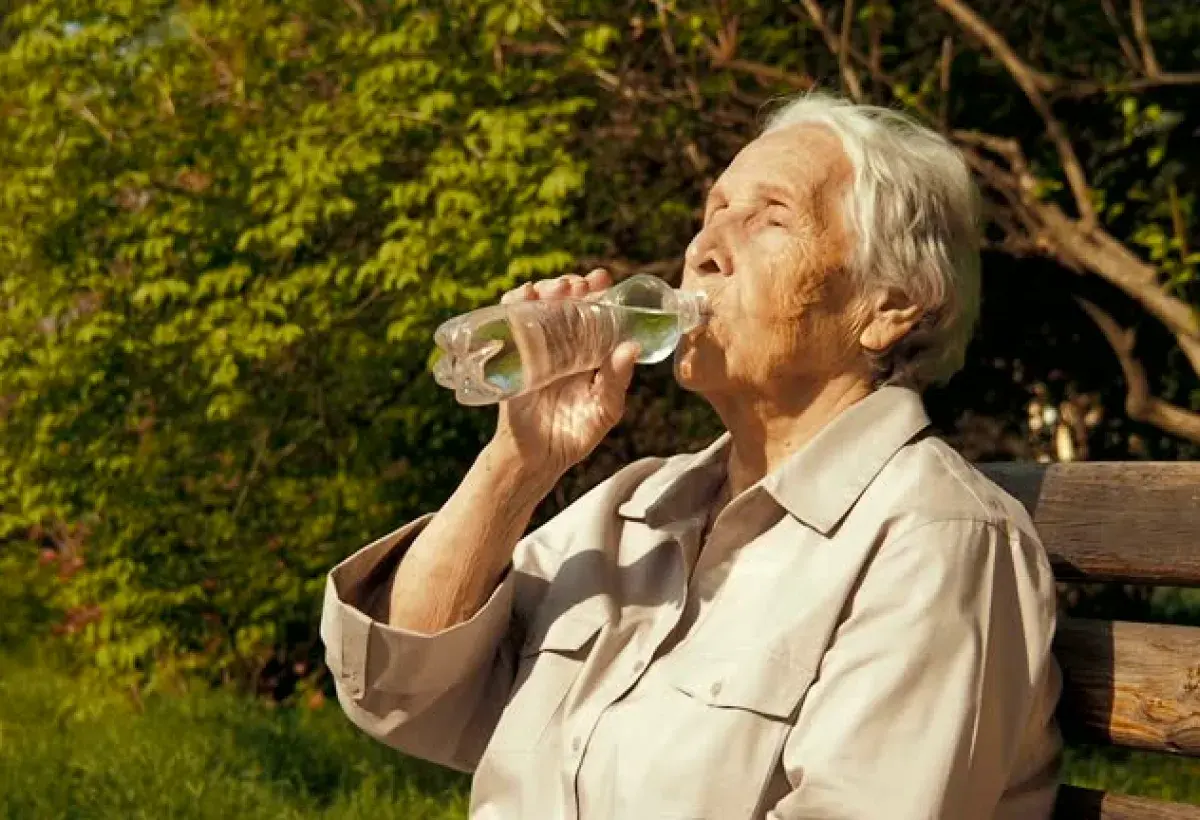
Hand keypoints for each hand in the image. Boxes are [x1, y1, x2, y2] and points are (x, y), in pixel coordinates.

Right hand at [489, 269, 639, 480]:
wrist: (536, 458)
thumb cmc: (573, 436)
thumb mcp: (603, 410)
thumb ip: (616, 381)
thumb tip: (631, 347)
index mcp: (588, 352)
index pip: (594, 311)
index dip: (597, 291)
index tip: (602, 280)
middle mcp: (563, 345)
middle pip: (565, 301)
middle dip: (571, 285)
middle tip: (579, 285)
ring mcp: (536, 348)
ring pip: (538, 305)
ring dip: (546, 289)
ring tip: (556, 290)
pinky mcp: (512, 355)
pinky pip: (509, 321)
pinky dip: (514, 302)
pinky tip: (523, 296)